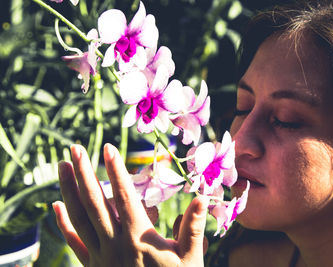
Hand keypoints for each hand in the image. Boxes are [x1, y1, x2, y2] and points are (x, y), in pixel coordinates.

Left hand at [53, 143, 208, 266]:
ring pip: (79, 218)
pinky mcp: (93, 265)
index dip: (116, 171)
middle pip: (94, 202)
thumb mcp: (190, 257)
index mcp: (138, 237)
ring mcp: (100, 254)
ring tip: (61, 166)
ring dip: (68, 190)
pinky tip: (55, 206)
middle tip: (74, 148)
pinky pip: (74, 242)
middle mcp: (115, 242)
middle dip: (83, 173)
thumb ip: (193, 227)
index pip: (124, 197)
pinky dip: (63, 223)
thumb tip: (202, 198)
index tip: (109, 148)